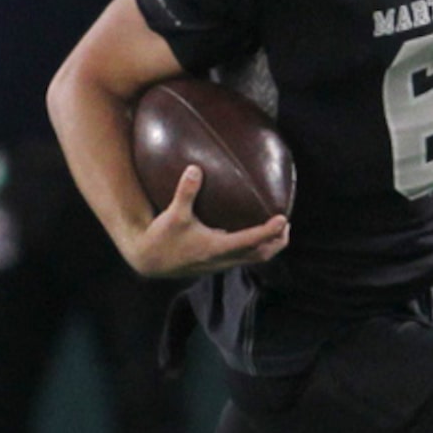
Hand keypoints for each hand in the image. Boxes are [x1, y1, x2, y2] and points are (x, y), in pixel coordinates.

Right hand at [121, 165, 288, 280]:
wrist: (148, 261)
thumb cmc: (161, 238)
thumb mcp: (173, 214)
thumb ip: (186, 192)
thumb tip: (196, 168)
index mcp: (217, 247)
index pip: (252, 240)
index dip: (270, 230)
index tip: (283, 218)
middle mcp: (222, 259)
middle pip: (261, 255)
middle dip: (277, 241)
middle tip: (285, 224)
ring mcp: (219, 264)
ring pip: (253, 258)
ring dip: (267, 246)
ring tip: (275, 230)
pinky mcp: (214, 264)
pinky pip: (242, 257)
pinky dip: (253, 247)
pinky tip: (247, 233)